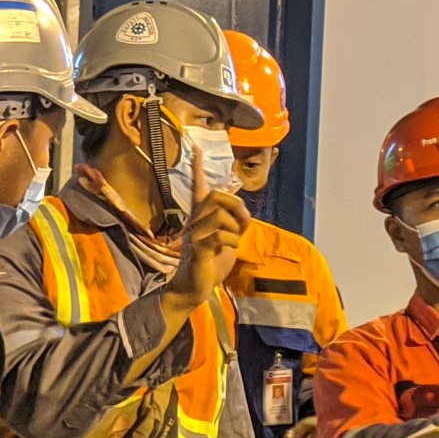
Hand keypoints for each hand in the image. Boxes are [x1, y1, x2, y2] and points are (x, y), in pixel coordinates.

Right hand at [167, 146, 250, 305]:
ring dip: (236, 228)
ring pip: (221, 216)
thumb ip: (233, 223)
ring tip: (235, 240)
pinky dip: (232, 241)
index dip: (198, 169)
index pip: (199, 188)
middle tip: (245, 220)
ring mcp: (194, 234)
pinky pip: (221, 235)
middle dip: (236, 205)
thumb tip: (242, 209)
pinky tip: (228, 250)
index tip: (197, 149)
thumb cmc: (210, 264)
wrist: (193, 288)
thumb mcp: (227, 240)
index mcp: (200, 218)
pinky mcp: (198, 248)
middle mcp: (194, 221)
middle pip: (216, 196)